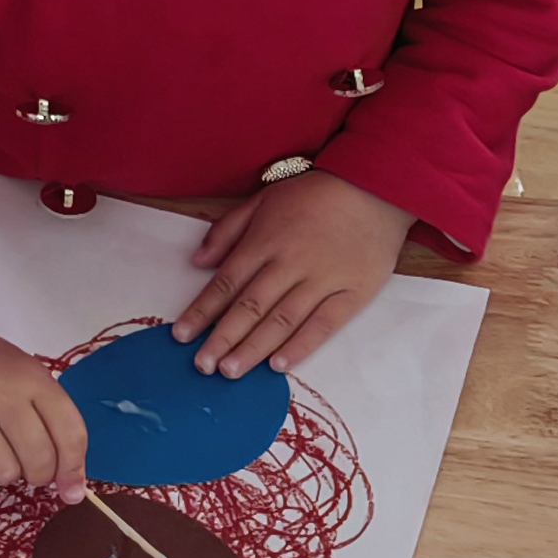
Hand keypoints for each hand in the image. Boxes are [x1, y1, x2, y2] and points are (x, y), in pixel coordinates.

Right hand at [0, 321, 86, 493]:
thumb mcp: (31, 381)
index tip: (71, 487)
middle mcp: (2, 395)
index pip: (70, 434)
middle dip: (39, 475)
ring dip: (5, 474)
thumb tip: (72, 489)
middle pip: (38, 460)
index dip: (74, 468)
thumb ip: (56, 428)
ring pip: (3, 474)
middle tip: (28, 466)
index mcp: (32, 379)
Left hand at [176, 171, 412, 377]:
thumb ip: (228, 229)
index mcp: (265, 240)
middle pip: (249, 307)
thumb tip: (197, 261)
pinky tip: (278, 365)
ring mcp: (323, 279)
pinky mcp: (353, 293)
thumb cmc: (316, 193)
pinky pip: (323, 325)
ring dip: (253, 348)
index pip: (226, 283)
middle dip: (222, 338)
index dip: (201, 311)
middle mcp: (290, 263)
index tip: (181, 335)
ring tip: (231, 371)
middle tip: (202, 365)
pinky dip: (300, 346)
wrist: (376, 186)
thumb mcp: (264, 198)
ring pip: (281, 320)